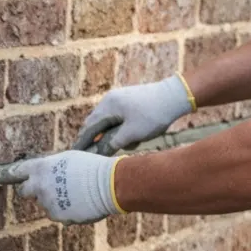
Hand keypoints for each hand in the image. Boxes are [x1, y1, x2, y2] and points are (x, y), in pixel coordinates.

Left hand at [9, 151, 121, 223]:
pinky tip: (79, 203)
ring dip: (53, 200)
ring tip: (75, 193)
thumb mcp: (67, 159)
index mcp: (40, 168)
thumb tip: (42, 174)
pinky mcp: (58, 216)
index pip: (16, 172)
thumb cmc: (91, 167)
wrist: (109, 184)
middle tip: (45, 188)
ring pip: (44, 203)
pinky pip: (57, 214)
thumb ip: (49, 167)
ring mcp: (47, 203)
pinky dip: (65, 210)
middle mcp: (39, 186)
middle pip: (24, 191)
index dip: (7, 175)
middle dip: (31, 190)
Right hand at [75, 75, 193, 154]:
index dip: (82, 143)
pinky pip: (116, 117)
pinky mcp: (128, 101)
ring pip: (106, 121)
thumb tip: (97, 153)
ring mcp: (119, 99)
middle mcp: (110, 100)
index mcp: (108, 106)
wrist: (175, 96)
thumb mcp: (132, 133)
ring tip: (109, 148)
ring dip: (107, 134)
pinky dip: (117, 129)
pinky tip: (128, 138)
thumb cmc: (154, 114)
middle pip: (94, 123)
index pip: (89, 128)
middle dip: (91, 139)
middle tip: (86, 154)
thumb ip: (112, 143)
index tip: (75, 154)